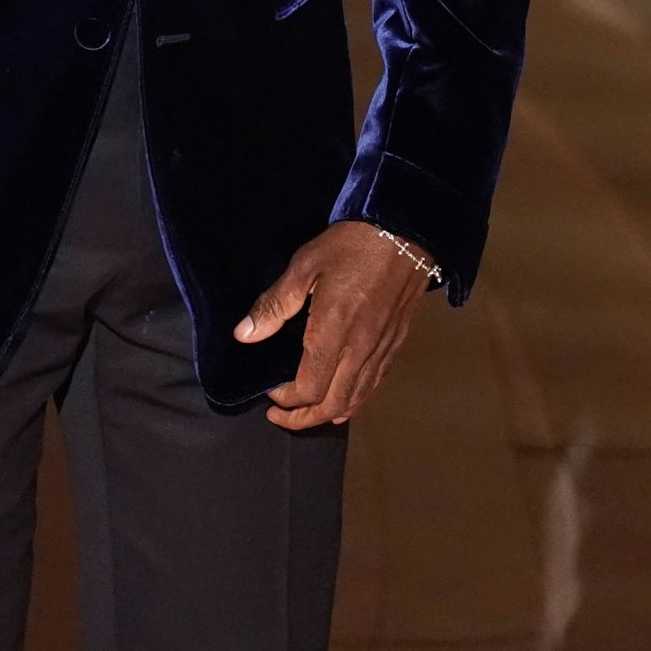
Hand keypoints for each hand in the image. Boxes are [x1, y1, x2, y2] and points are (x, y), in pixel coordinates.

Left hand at [233, 221, 434, 428]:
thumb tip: (245, 334)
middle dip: (305, 419)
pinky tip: (347, 399)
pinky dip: (357, 400)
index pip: (309, 388)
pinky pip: (376, 384)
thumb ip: (275, 305)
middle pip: (334, 404)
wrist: (405, 231)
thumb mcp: (305, 266)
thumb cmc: (352, 244)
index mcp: (333, 332)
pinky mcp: (396, 343)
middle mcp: (360, 349)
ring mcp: (382, 349)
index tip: (271, 394)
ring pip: (357, 399)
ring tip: (309, 414)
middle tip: (282, 417)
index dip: (287, 401)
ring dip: (331, 414)